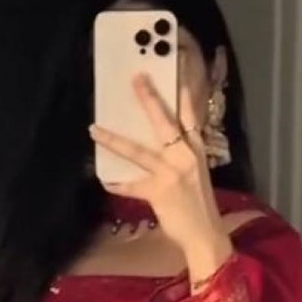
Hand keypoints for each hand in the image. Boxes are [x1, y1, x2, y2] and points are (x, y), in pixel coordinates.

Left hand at [90, 75, 231, 283]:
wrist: (205, 234)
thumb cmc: (199, 205)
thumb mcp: (196, 173)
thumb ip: (183, 156)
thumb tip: (163, 145)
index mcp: (196, 149)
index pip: (190, 114)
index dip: (184, 91)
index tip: (176, 68)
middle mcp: (185, 155)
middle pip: (164, 121)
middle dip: (149, 99)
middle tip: (136, 78)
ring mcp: (171, 173)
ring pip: (138, 150)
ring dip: (114, 140)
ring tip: (95, 129)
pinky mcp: (158, 192)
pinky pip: (131, 186)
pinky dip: (117, 184)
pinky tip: (103, 180)